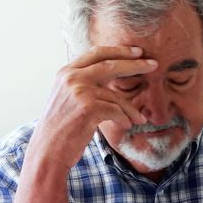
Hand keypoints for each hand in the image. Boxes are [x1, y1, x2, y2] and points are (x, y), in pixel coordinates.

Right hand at [30, 46, 152, 169]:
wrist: (48, 151)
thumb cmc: (61, 129)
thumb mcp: (68, 98)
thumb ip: (85, 84)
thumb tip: (112, 76)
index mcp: (66, 72)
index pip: (96, 53)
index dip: (119, 51)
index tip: (137, 52)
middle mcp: (71, 78)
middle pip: (110, 65)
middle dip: (135, 64)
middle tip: (154, 64)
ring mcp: (79, 91)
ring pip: (116, 96)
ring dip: (131, 109)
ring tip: (140, 119)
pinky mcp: (88, 107)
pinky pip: (116, 111)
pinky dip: (124, 119)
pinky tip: (126, 125)